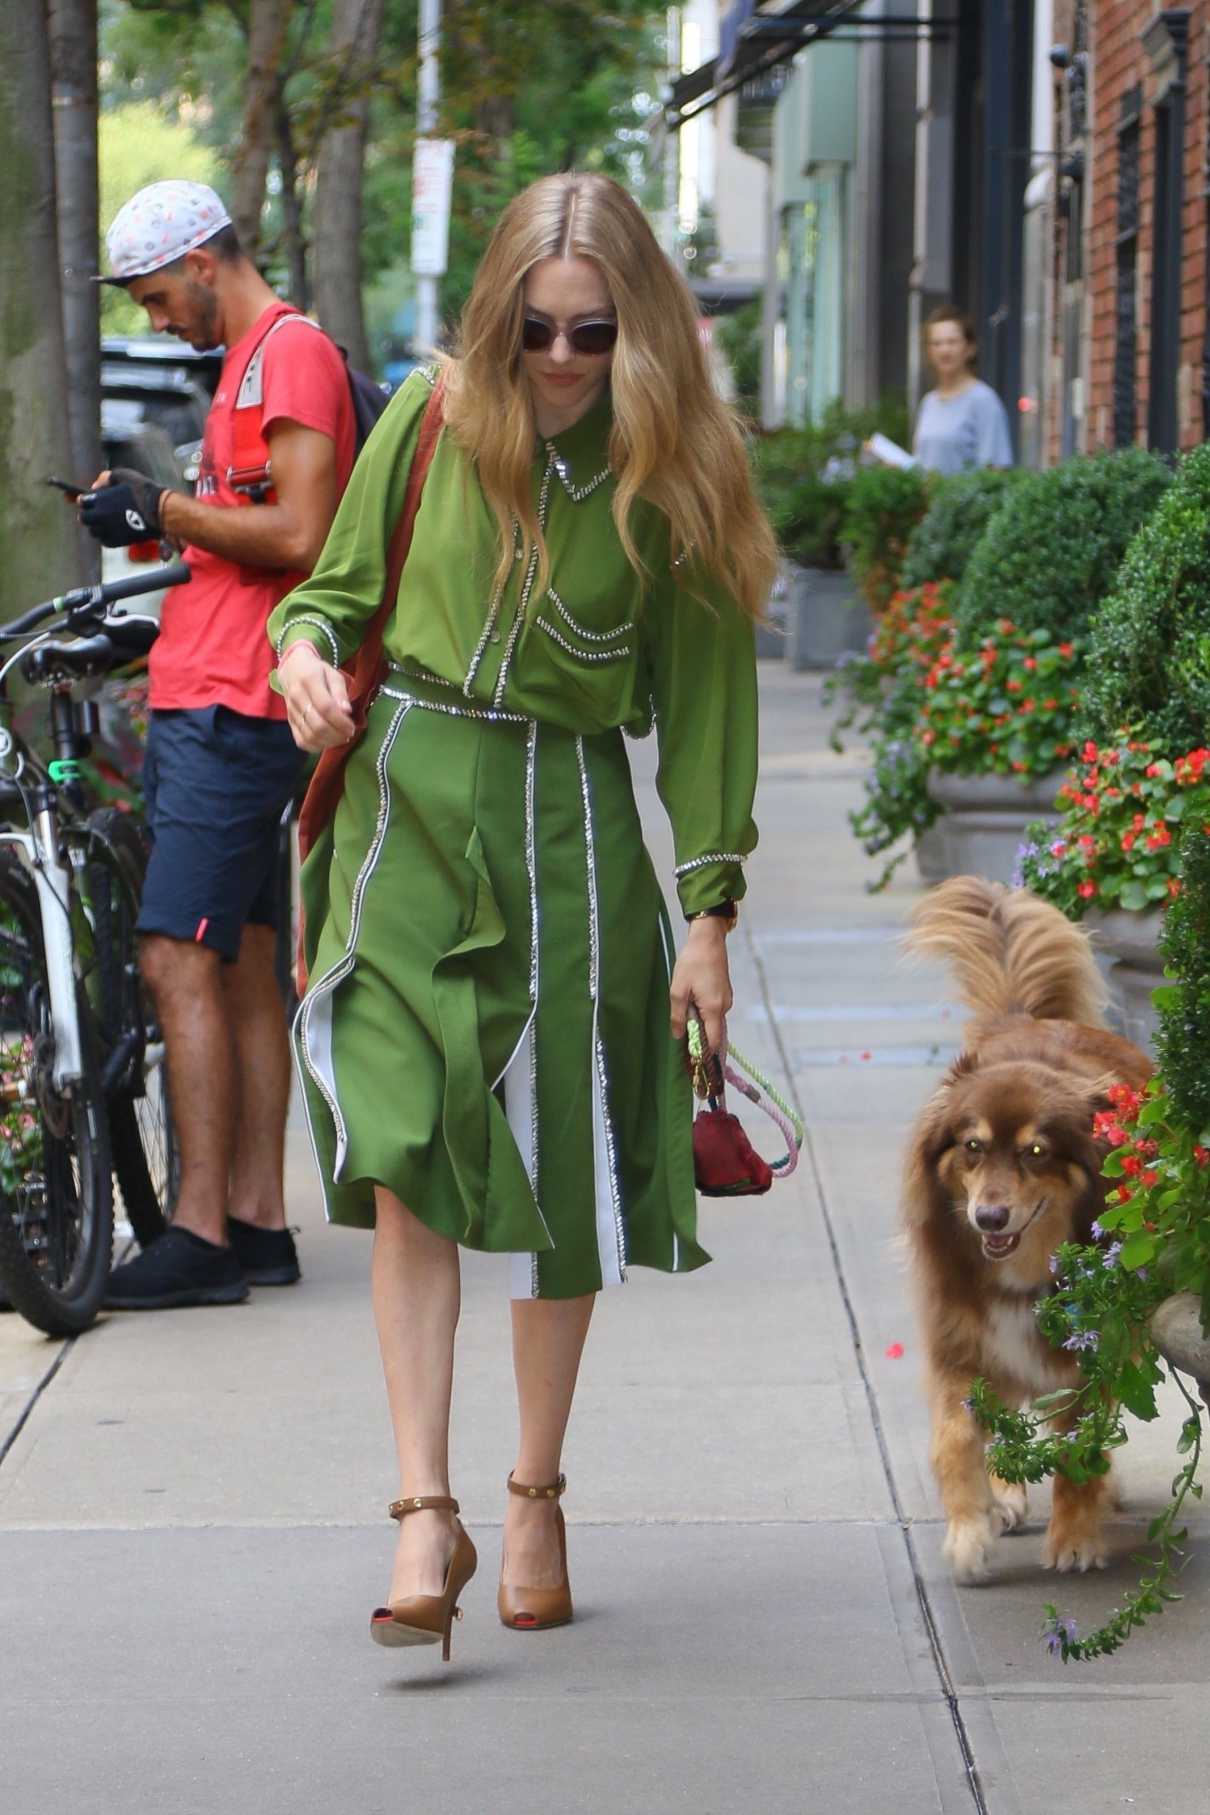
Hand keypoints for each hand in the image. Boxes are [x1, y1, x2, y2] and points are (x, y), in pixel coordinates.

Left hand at [79, 467, 167, 545]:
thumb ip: (106, 478)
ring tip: (101, 523)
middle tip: (90, 514)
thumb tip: (95, 486)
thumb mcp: (124, 475)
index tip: (84, 500)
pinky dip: (105, 537)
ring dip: (95, 526)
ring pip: (93, 531)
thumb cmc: (144, 491)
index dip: (82, 500)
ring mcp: (109, 529)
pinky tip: (110, 532)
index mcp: (100, 499)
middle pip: (84, 518)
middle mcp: (101, 515)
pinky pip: (105, 542)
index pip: (82, 501)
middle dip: (86, 515)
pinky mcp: (118, 541)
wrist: (160, 511)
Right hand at [278, 641, 354, 751]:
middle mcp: (297, 698)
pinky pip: (301, 741)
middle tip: (349, 733)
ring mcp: (291, 712)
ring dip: (329, 742)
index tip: (352, 727)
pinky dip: (316, 746)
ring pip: (309, 736)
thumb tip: (347, 711)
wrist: (292, 670)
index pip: (326, 708)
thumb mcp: (333, 674)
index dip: (341, 721)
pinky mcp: (289, 722)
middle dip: (337, 734)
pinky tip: (327, 742)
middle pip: (317, 725)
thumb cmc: (318, 671)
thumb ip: (340, 692)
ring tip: (341, 738)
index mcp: (309, 681)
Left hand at [669, 916, 732, 1055]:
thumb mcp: (678, 990)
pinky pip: (715, 1011)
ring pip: (714, 1021)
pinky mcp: (724, 992)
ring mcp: (726, 999)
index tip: (692, 1060)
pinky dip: (705, 1014)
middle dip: (700, 1038)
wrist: (708, 940)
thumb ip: (677, 1015)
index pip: (714, 1041)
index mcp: (714, 1009)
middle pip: (714, 1032)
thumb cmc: (692, 963)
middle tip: (684, 1040)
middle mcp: (724, 1007)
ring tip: (685, 1019)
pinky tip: (693, 1006)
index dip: (704, 1052)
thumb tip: (678, 1036)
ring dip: (701, 1023)